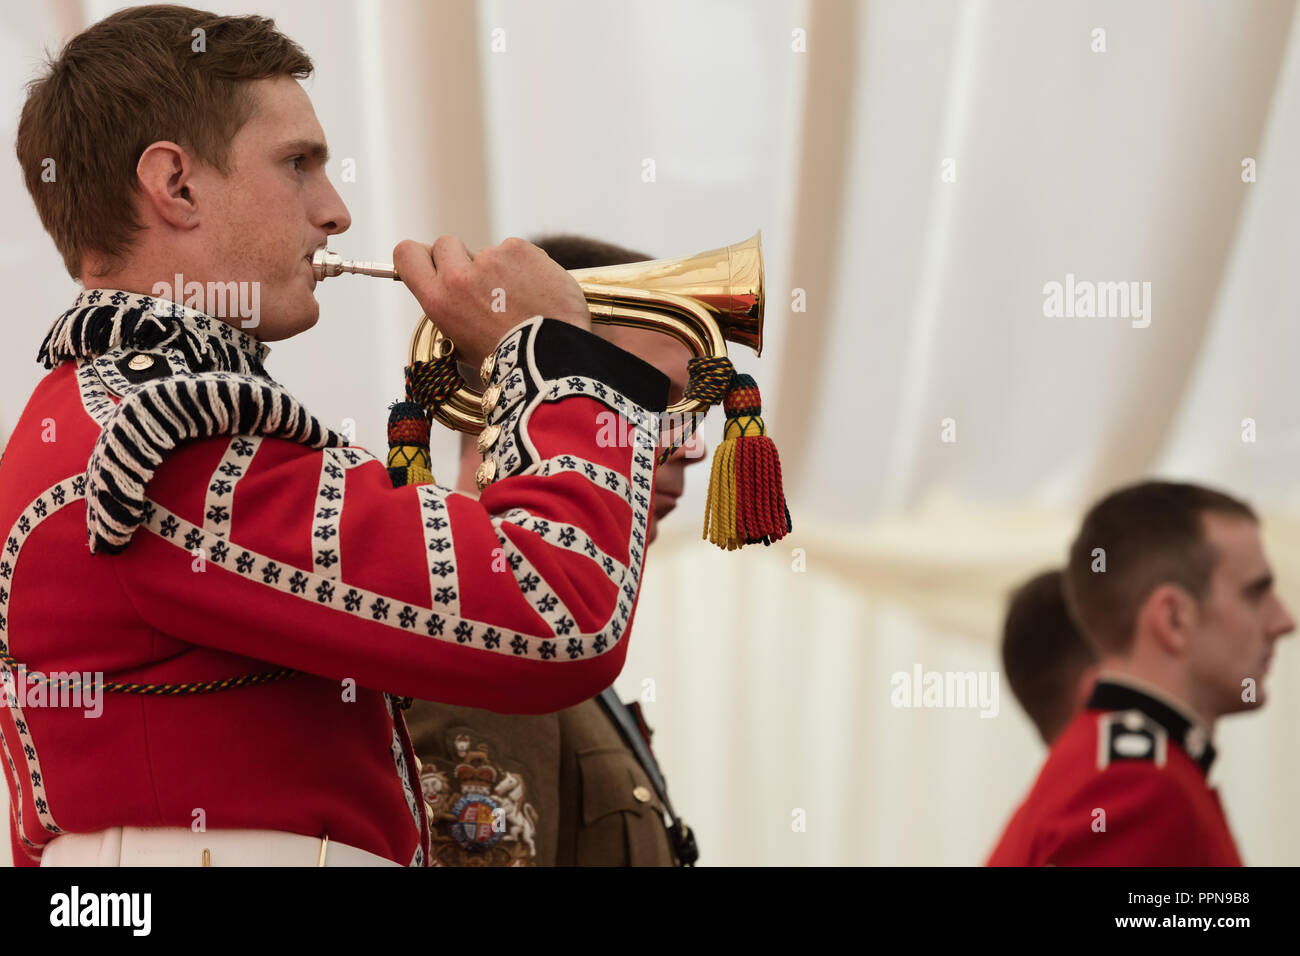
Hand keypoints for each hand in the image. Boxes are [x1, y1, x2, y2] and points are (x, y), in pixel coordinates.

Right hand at [393, 236, 591, 365]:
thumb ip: (451, 310)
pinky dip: (526, 268)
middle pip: (446, 244)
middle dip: (461, 259)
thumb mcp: (462, 343)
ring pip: (489, 252)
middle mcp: (459, 275)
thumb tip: (450, 291)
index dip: (419, 254)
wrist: (550, 358)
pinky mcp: (521, 250)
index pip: (407, 254)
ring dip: (500, 270)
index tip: (432, 262)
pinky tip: (537, 293)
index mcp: (439, 299)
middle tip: (483, 286)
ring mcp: (491, 258)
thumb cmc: (508, 359)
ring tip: (520, 301)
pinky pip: (517, 253)